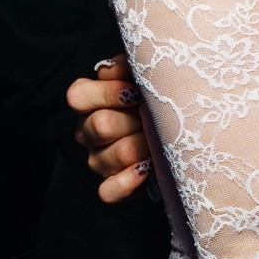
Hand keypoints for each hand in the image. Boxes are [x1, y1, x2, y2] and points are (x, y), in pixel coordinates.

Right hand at [66, 55, 150, 201]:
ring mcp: (98, 161)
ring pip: (112, 156)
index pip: (78, 96)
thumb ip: (127, 66)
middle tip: (157, 118)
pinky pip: (109, 191)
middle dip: (134, 121)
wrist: (181, 135)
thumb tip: (117, 68)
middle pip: (100, 126)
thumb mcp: (143, 77)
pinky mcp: (110, 187)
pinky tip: (147, 169)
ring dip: (142, 147)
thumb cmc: (157, 101)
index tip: (135, 93)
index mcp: (89, 103)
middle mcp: (88, 132)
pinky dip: (128, 181)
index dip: (106, 93)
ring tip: (161, 140)